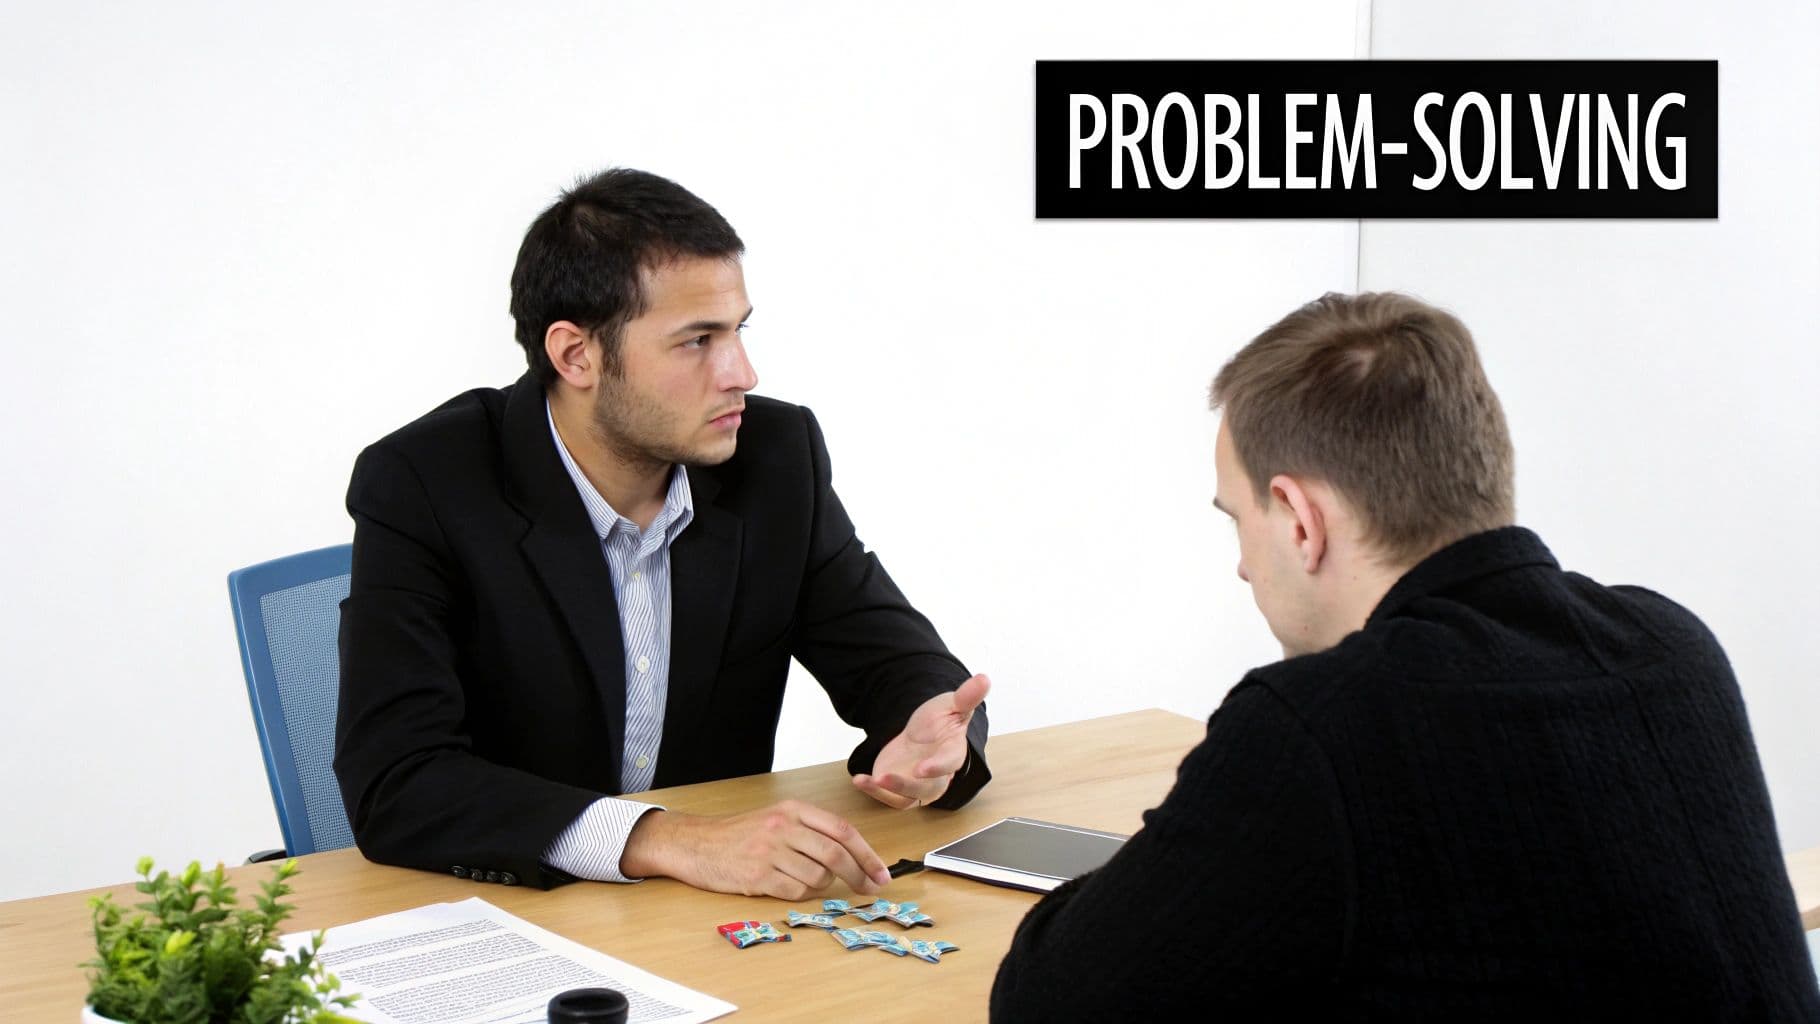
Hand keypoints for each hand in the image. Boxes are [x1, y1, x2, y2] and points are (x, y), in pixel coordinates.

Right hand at [618, 801, 889, 899]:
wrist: (696, 844)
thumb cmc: (740, 834)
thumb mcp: (778, 819)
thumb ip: (812, 832)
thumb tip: (855, 857)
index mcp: (793, 809)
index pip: (843, 830)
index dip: (868, 854)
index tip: (881, 873)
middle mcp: (784, 827)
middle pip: (836, 856)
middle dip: (859, 876)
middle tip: (870, 889)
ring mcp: (770, 851)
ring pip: (817, 878)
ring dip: (821, 887)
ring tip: (804, 881)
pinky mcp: (757, 876)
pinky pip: (795, 892)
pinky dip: (800, 895)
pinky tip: (787, 887)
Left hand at [852, 673, 989, 809]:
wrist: (918, 734)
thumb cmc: (938, 722)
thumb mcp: (950, 705)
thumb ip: (966, 696)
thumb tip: (984, 678)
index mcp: (952, 754)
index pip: (948, 764)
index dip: (937, 767)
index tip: (922, 768)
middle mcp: (937, 776)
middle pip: (926, 788)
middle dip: (905, 785)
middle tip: (886, 778)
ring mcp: (918, 786)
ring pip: (906, 797)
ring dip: (887, 791)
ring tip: (871, 780)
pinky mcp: (899, 791)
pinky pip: (887, 797)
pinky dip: (873, 791)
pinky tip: (859, 780)